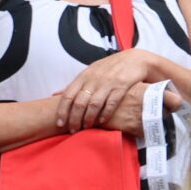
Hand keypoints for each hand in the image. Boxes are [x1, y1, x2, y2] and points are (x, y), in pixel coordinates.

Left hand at [52, 49, 167, 132]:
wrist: (135, 59)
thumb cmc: (110, 67)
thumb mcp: (90, 72)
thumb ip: (74, 85)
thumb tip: (55, 94)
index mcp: (83, 76)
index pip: (68, 95)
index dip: (62, 111)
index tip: (60, 123)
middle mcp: (93, 79)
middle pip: (79, 102)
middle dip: (74, 119)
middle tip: (73, 130)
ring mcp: (108, 83)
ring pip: (94, 104)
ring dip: (88, 118)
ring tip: (86, 127)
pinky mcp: (122, 86)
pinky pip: (111, 102)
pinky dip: (106, 113)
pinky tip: (102, 121)